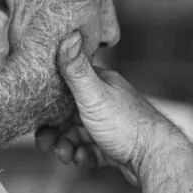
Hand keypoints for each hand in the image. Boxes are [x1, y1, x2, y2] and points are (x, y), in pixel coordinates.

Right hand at [35, 32, 180, 182]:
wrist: (157, 159)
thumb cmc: (127, 125)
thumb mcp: (95, 95)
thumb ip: (76, 69)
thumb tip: (68, 32)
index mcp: (101, 84)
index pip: (65, 86)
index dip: (46, 100)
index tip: (35, 116)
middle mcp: (106, 102)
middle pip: (68, 114)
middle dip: (53, 130)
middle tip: (44, 145)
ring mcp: (112, 125)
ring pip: (78, 135)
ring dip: (66, 146)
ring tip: (64, 157)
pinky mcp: (116, 147)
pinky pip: (92, 151)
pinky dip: (82, 156)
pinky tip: (82, 160)